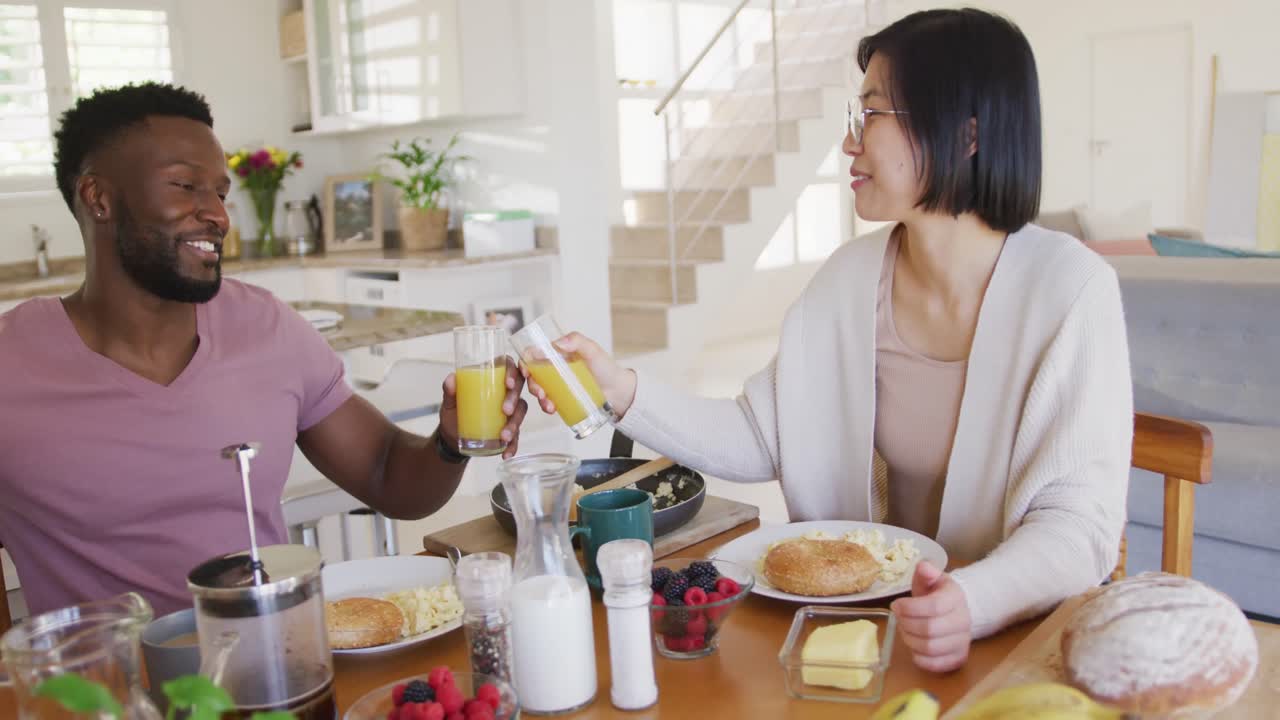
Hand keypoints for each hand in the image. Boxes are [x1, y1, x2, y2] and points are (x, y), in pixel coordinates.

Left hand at [438, 356, 529, 459]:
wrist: (452, 438)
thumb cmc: (453, 413)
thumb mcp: (449, 403)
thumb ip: (449, 392)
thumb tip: (451, 380)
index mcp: (491, 379)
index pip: (508, 366)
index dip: (513, 372)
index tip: (508, 384)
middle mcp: (504, 393)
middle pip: (519, 388)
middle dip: (515, 399)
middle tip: (506, 411)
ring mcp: (509, 412)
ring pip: (521, 412)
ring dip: (515, 424)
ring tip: (503, 436)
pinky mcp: (510, 429)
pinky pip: (517, 436)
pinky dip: (513, 445)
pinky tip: (506, 453)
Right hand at [523, 331, 637, 418]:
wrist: (620, 392)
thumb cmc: (607, 368)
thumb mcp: (593, 350)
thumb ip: (577, 341)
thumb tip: (557, 342)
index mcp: (558, 354)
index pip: (534, 355)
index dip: (524, 362)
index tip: (525, 371)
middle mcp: (555, 369)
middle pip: (533, 375)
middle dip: (532, 385)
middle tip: (540, 392)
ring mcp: (558, 385)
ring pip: (539, 390)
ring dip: (539, 398)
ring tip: (548, 404)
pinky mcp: (563, 399)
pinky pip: (549, 402)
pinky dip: (547, 406)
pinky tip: (552, 409)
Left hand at [889, 560, 971, 672]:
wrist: (953, 611)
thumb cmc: (936, 594)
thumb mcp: (929, 579)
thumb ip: (925, 572)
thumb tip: (924, 567)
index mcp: (955, 597)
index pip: (933, 606)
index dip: (909, 608)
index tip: (895, 605)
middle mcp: (963, 620)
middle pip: (929, 629)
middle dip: (906, 624)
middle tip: (898, 619)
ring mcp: (963, 641)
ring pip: (930, 648)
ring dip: (910, 640)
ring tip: (905, 631)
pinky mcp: (959, 658)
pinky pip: (936, 665)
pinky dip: (919, 658)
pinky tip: (914, 646)